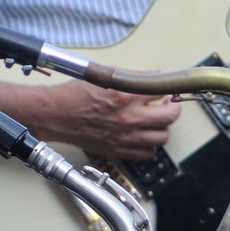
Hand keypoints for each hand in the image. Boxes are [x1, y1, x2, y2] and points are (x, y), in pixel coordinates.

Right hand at [29, 81, 180, 159]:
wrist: (56, 115)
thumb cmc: (76, 95)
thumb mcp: (107, 76)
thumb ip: (133, 77)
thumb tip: (153, 76)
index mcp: (126, 96)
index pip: (161, 92)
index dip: (167, 89)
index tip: (168, 89)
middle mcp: (129, 118)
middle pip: (169, 117)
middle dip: (173, 108)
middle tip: (168, 104)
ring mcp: (125, 137)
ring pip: (162, 137)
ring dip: (163, 127)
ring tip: (157, 120)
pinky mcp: (118, 150)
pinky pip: (146, 154)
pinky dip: (150, 146)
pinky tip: (145, 136)